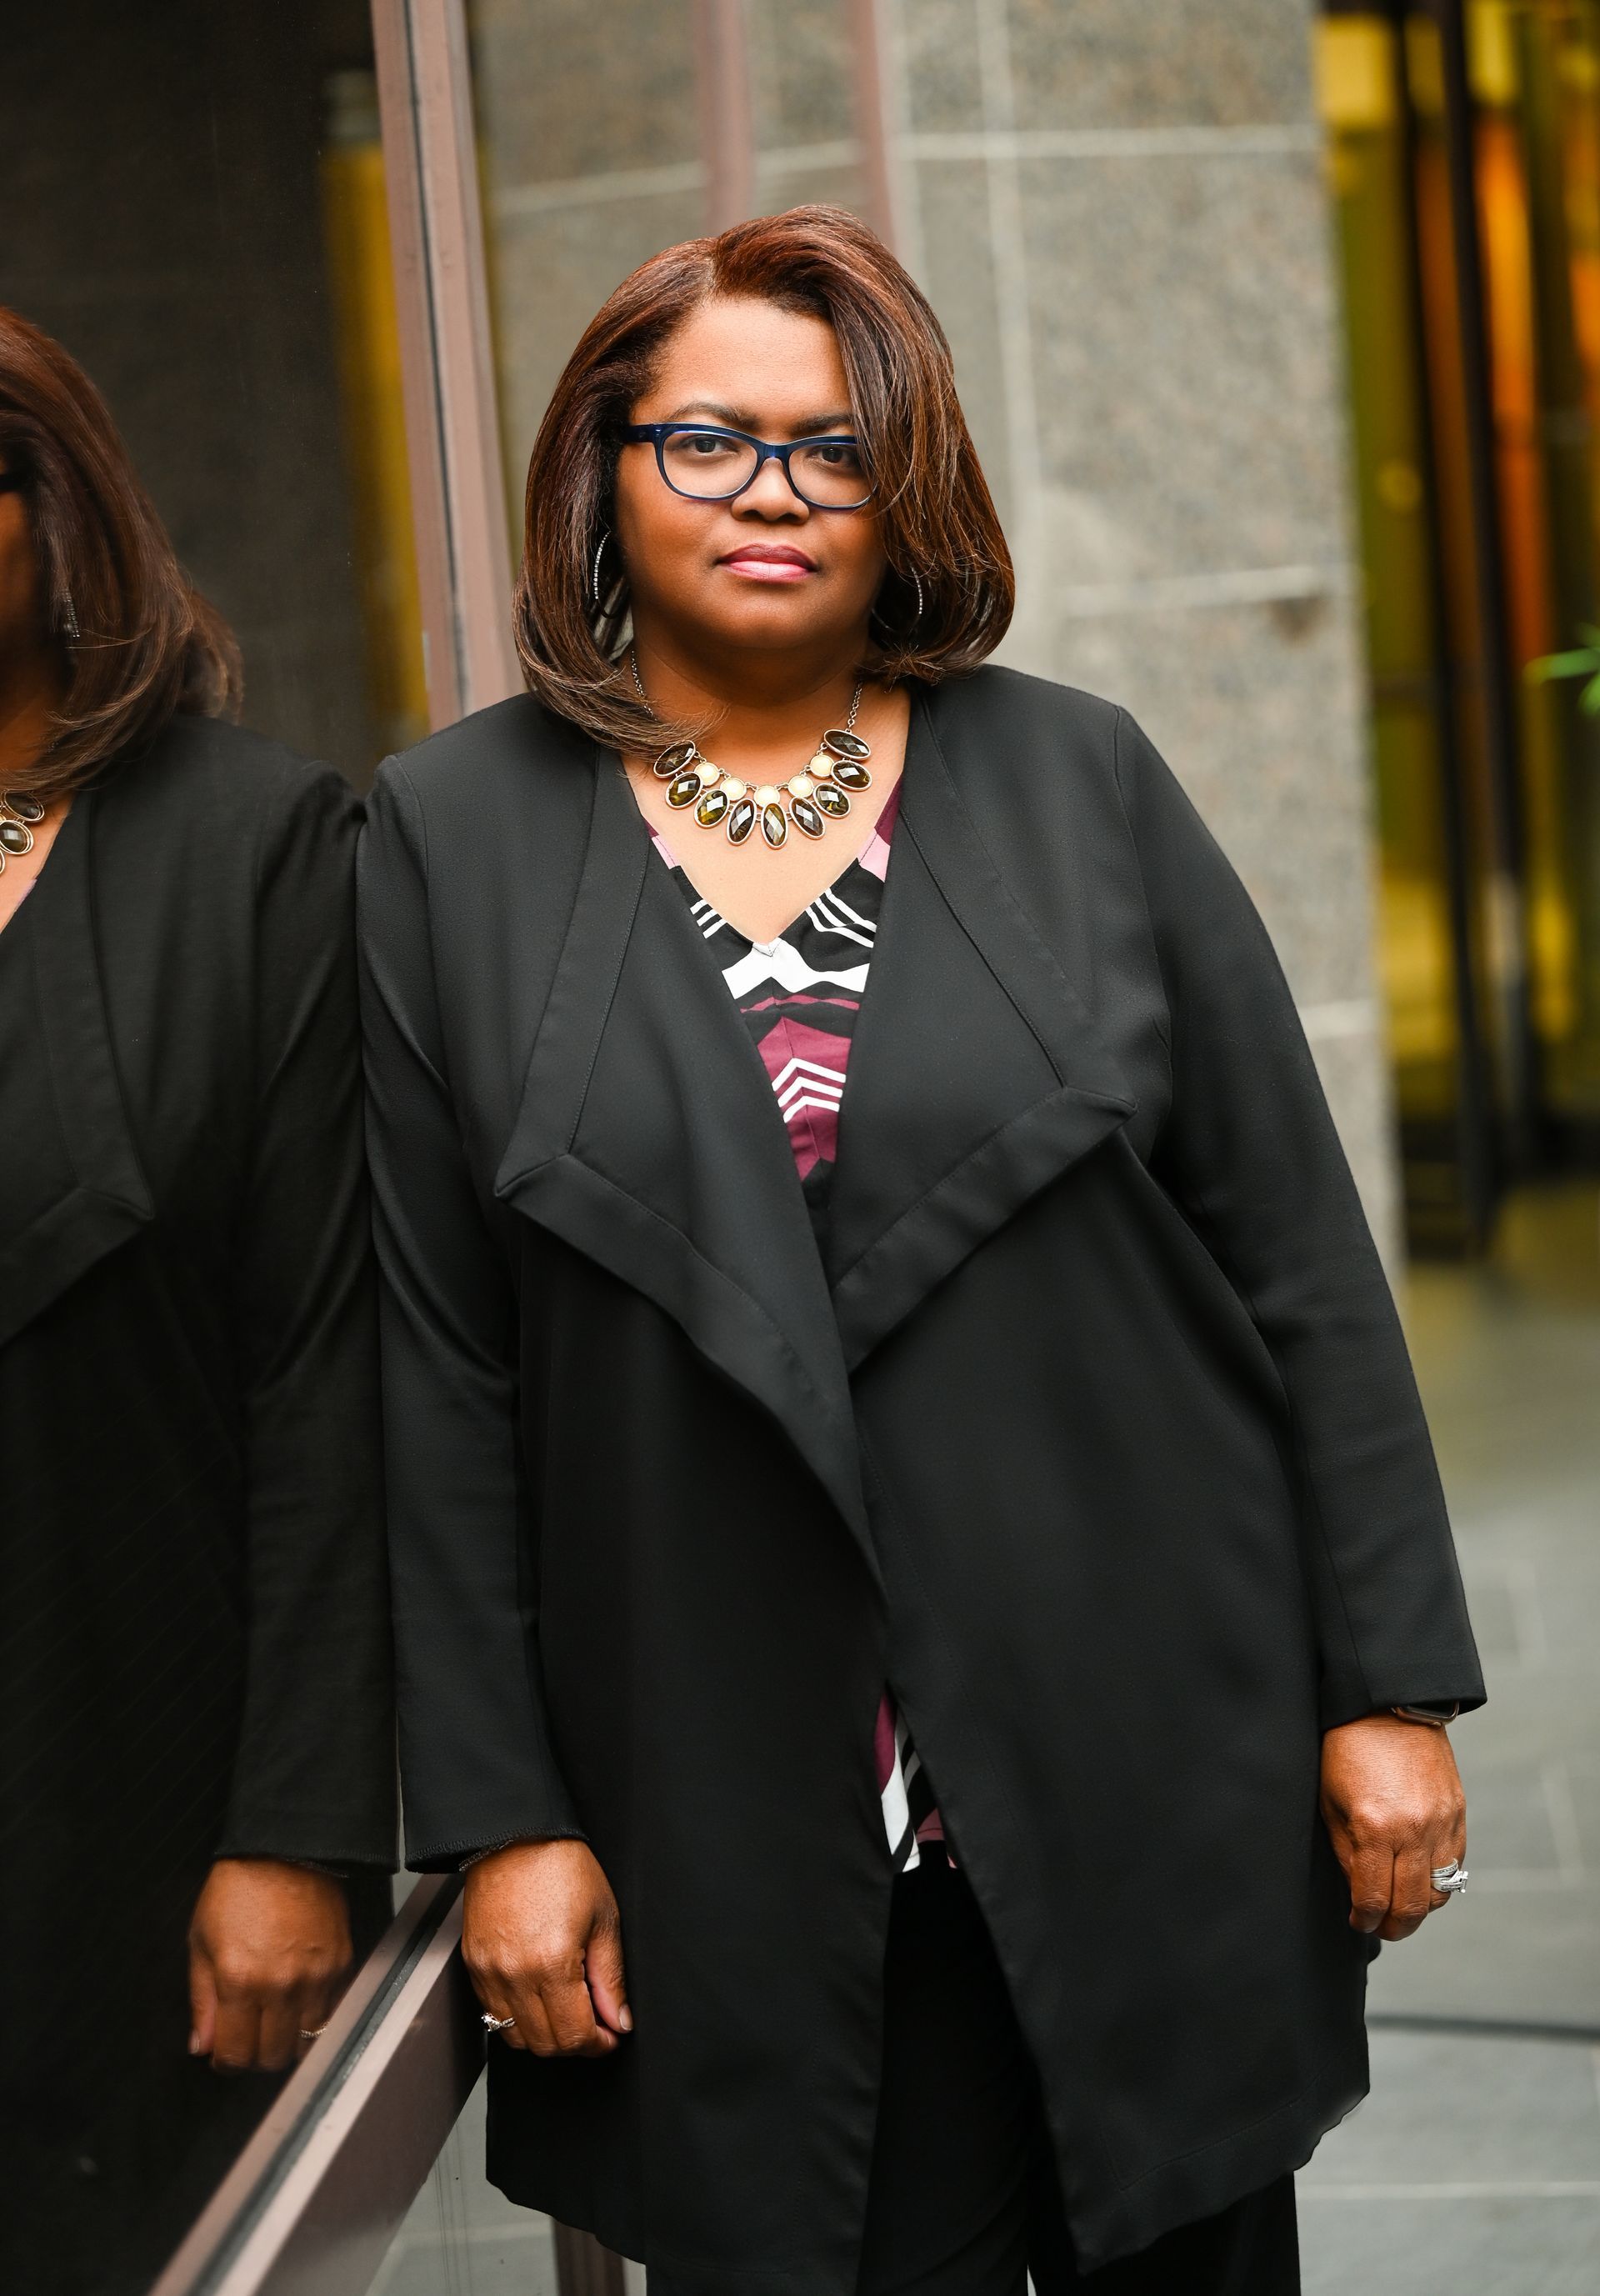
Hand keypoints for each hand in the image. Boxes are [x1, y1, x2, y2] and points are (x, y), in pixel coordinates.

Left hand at [188, 1859, 353, 2071]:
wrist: (286, 1849)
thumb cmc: (238, 1889)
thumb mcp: (201, 1942)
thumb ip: (201, 2001)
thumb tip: (202, 2046)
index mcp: (239, 1981)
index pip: (236, 2055)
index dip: (225, 2063)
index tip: (222, 2054)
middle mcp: (281, 1985)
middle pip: (273, 2058)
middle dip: (255, 2056)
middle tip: (247, 2036)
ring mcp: (316, 1977)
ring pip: (305, 2043)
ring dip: (287, 2041)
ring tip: (274, 2021)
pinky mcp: (341, 1965)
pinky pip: (330, 2013)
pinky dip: (314, 2017)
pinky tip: (298, 2000)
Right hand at [462, 1838, 630, 2057]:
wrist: (515, 1834)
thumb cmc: (561, 1866)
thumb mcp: (603, 1918)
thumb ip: (610, 1977)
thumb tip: (618, 2019)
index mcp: (552, 1963)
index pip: (575, 2035)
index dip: (599, 2044)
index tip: (611, 2035)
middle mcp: (515, 1975)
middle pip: (546, 2044)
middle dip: (576, 2043)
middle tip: (595, 2023)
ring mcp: (489, 1973)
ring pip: (517, 2037)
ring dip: (546, 2035)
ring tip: (567, 2010)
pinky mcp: (473, 1966)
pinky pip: (493, 2015)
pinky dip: (518, 2019)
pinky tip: (538, 1997)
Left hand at [1320, 1713, 1466, 1941]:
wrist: (1388, 1707)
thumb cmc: (1348, 1749)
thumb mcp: (1330, 1801)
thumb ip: (1346, 1852)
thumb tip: (1357, 1891)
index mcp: (1374, 1828)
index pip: (1374, 1898)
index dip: (1364, 1919)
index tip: (1358, 1922)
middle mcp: (1413, 1831)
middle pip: (1411, 1906)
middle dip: (1394, 1927)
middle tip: (1382, 1929)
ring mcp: (1441, 1824)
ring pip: (1438, 1892)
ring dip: (1419, 1909)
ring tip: (1401, 1908)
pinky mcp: (1458, 1815)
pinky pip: (1455, 1866)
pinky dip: (1439, 1882)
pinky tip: (1419, 1881)